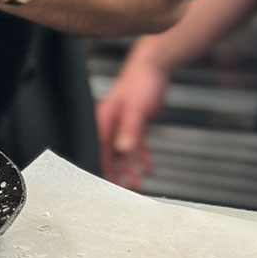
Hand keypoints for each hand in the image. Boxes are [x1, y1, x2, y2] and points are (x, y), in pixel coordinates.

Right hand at [94, 50, 168, 189]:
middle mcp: (111, 123)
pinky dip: (141, 157)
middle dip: (116, 173)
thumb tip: (123, 150)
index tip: (108, 185)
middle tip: (122, 191)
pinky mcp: (135, 123)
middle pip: (110, 154)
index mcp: (105, 119)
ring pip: (123, 152)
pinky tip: (149, 168)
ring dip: (130, 168)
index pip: (101, 150)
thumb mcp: (136, 110)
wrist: (155, 66)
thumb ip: (130, 131)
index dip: (104, 168)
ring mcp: (123, 124)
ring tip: (136, 184)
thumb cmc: (140, 82)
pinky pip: (136, 145)